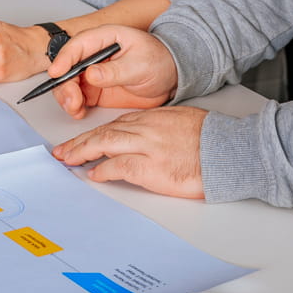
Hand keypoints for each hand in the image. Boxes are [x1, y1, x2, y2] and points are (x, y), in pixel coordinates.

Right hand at [45, 25, 177, 117]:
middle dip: (64, 85)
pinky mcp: (93, 89)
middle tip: (72, 100)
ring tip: (76, 108)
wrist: (170, 79)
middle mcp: (93, 54)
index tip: (57, 73)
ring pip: (67, 84)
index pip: (77, 45)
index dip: (64, 58)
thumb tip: (91, 74)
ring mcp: (91, 72)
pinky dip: (73, 106)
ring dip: (66, 97)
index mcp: (104, 38)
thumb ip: (115, 71)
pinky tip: (79, 112)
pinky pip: (75, 97)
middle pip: (67, 67)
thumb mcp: (141, 65)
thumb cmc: (159, 62)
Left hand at [52, 106, 206, 198]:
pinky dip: (103, 170)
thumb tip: (150, 138)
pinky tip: (93, 174)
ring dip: (82, 152)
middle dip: (80, 142)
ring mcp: (147, 146)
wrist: (230, 151)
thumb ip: (162, 127)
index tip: (84, 140)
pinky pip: (118, 166)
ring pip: (104, 144)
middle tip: (63, 150)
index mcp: (154, 117)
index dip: (97, 134)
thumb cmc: (214, 139)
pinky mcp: (151, 167)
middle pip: (104, 132)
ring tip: (68, 160)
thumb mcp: (184, 122)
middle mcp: (147, 128)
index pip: (117, 124)